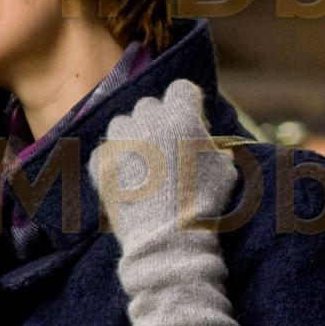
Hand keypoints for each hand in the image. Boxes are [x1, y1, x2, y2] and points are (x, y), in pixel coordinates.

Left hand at [88, 78, 238, 252]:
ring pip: (121, 123)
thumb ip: (215, 147)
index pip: (181, 88)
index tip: (192, 122)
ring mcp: (118, 142)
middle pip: (149, 105)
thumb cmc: (203, 203)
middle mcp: (146, 122)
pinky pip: (104, 151)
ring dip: (132, 136)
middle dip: (159, 120)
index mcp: (180, 117)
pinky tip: (125, 177)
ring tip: (143, 161)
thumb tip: (209, 143)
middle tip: (167, 145)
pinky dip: (112, 160)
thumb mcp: (225, 170)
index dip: (188, 103)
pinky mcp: (99, 164)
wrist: (166, 237)